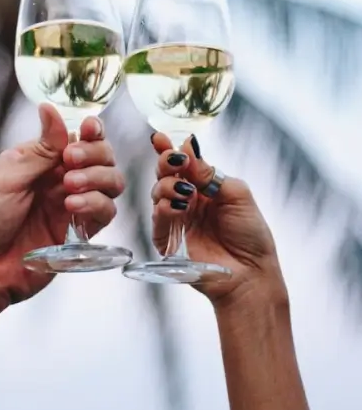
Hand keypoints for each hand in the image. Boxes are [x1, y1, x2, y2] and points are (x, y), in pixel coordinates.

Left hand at [0, 104, 124, 318]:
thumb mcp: (8, 175)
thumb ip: (41, 148)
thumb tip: (50, 107)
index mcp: (42, 160)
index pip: (80, 138)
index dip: (92, 132)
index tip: (90, 130)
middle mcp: (60, 180)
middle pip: (103, 158)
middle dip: (95, 155)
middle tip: (71, 162)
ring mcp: (70, 207)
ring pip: (110, 184)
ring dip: (98, 179)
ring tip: (69, 187)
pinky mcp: (77, 235)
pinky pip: (104, 214)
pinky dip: (96, 205)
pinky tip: (73, 207)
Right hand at [151, 133, 284, 307]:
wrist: (251, 273)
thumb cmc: (250, 234)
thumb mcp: (237, 194)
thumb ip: (210, 172)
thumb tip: (188, 146)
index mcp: (203, 187)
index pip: (182, 164)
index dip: (169, 149)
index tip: (160, 137)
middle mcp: (186, 200)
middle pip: (165, 174)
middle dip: (165, 162)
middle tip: (175, 161)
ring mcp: (176, 219)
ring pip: (157, 192)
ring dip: (167, 185)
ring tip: (185, 191)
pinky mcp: (168, 240)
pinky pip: (158, 218)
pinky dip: (164, 208)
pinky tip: (178, 206)